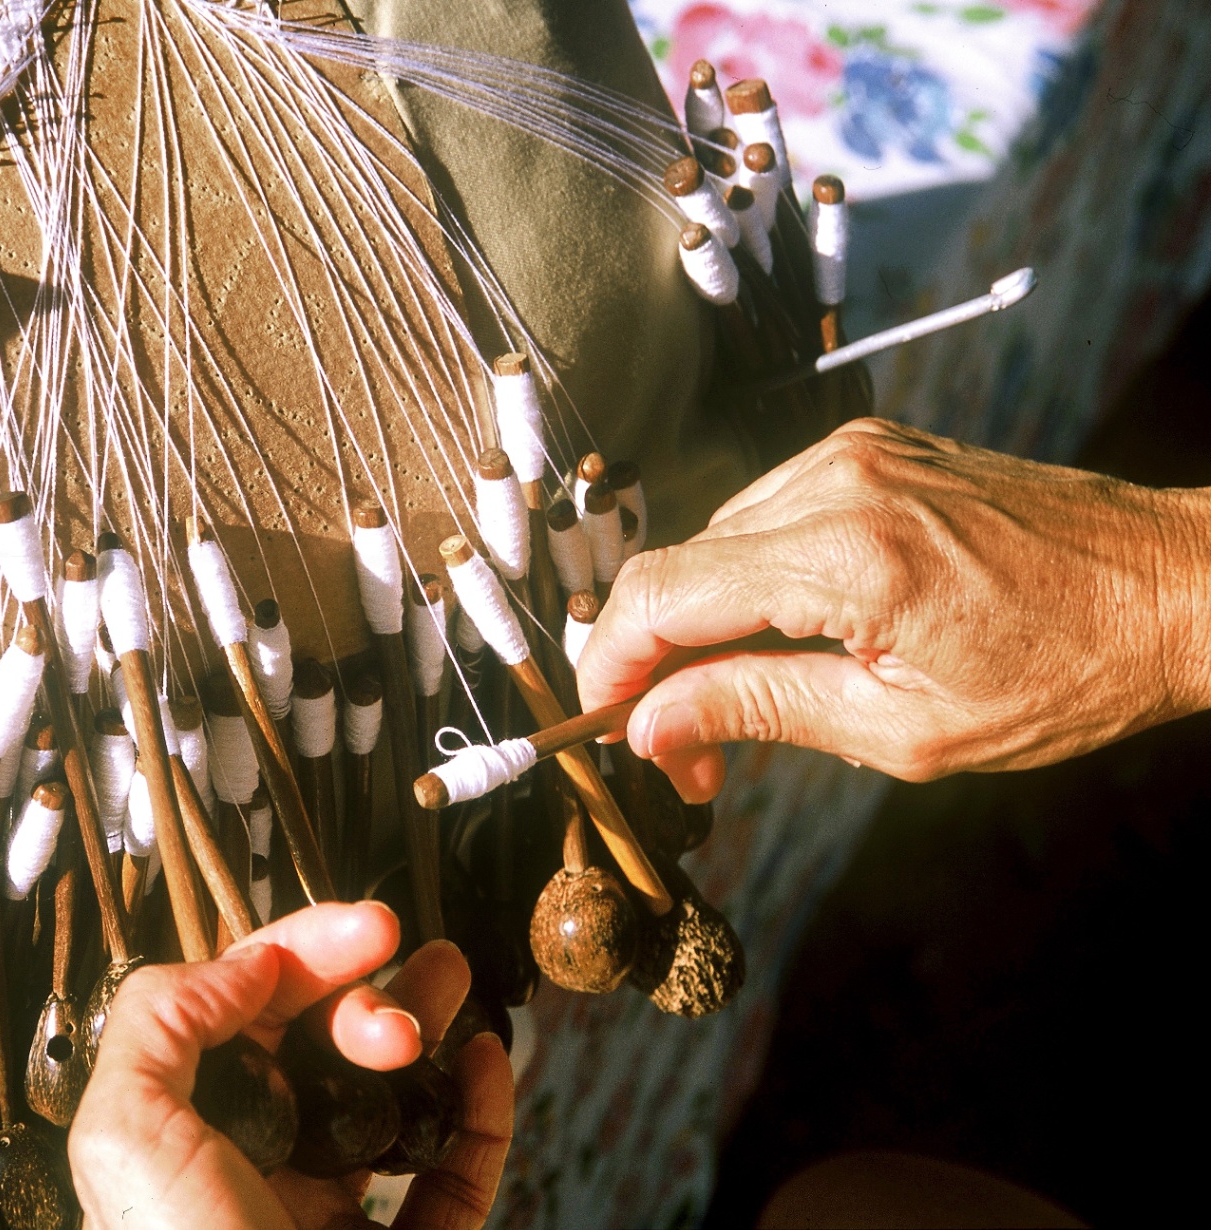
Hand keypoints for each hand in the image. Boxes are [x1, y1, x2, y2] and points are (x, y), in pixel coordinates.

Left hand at [68, 902, 513, 1229]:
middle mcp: (254, 1170)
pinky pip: (448, 1177)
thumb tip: (242, 964)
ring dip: (431, 1030)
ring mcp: (331, 1218)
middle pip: (321, 1047)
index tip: (366, 925)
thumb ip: (161, 1024)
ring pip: (390, 1099)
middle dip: (372, 994)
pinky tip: (487, 1066)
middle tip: (409, 995)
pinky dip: (477, 1114)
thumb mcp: (127, 1137)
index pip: (242, 1015)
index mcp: (184, 1137)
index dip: (302, 951)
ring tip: (460, 989)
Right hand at [578, 418, 1210, 800]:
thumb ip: (758, 712)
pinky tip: (795, 636)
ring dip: (705, 626)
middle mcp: (836, 481)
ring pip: (714, 541)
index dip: (608, 666)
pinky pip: (765, 515)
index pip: (659, 593)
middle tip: (691, 751)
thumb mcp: (905, 731)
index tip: (606, 726)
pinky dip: (754, 582)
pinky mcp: (870, 449)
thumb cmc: (1066, 671)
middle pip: (675, 565)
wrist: (1176, 587)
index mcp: (846, 555)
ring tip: (753, 700)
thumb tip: (650, 729)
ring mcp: (853, 454)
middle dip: (657, 663)